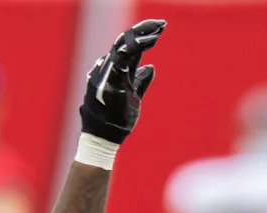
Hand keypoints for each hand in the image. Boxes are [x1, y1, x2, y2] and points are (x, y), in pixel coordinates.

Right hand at [80, 19, 165, 143]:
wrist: (104, 135)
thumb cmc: (116, 119)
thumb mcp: (133, 97)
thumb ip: (140, 82)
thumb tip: (150, 67)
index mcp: (115, 71)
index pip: (128, 48)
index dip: (143, 37)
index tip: (159, 30)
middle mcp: (109, 68)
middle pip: (125, 41)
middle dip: (144, 30)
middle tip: (162, 24)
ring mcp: (107, 73)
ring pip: (123, 45)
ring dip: (142, 36)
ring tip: (158, 29)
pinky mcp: (110, 80)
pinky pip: (123, 58)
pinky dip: (136, 47)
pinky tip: (149, 40)